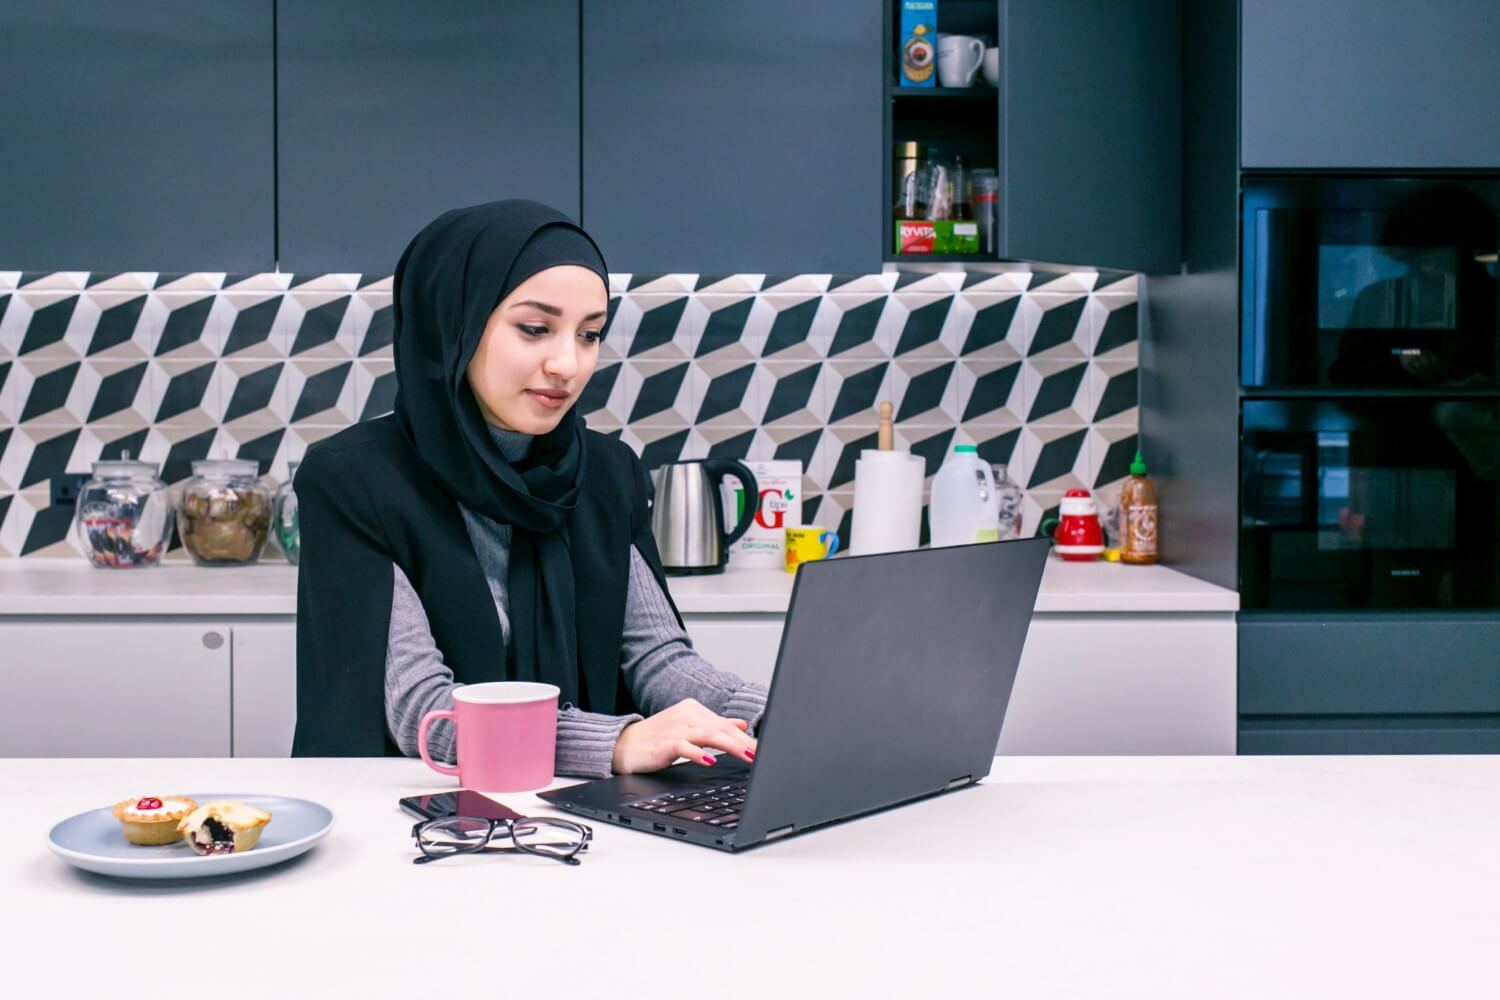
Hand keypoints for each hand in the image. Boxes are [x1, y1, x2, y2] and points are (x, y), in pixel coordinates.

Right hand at [612, 698, 756, 774]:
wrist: (625, 745)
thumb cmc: (658, 738)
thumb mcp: (689, 728)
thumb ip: (715, 725)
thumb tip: (742, 725)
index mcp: (694, 710)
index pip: (725, 724)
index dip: (746, 737)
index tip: (763, 748)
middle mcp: (686, 715)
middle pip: (721, 728)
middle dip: (743, 742)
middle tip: (761, 754)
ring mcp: (675, 727)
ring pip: (708, 735)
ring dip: (730, 746)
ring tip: (746, 756)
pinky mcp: (665, 742)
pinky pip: (685, 746)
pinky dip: (698, 753)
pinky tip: (710, 761)